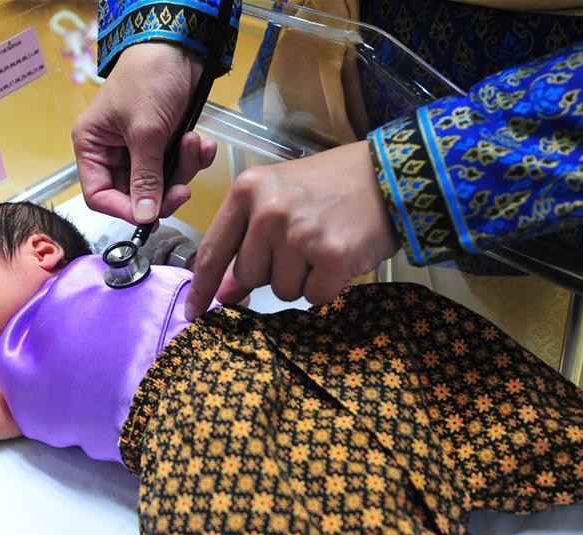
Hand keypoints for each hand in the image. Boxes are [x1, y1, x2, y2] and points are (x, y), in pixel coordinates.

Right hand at [72, 43, 216, 223]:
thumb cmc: (149, 76)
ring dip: (183, 170)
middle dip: (163, 191)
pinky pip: (179, 167)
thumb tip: (144, 216)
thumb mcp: (145, 132)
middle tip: (182, 189)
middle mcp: (113, 151)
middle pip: (135, 195)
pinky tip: (201, 142)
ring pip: (162, 184)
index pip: (99, 196)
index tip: (148, 217)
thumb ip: (146, 178)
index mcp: (92, 146)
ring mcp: (141, 149)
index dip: (124, 210)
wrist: (181, 47)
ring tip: (192, 145)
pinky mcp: (165, 144)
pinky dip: (193, 158)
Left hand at [185, 140, 398, 318]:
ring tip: (321, 245)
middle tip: (300, 243)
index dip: (202, 286)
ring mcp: (300, 235)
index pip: (213, 250)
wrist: (388, 176)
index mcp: (248, 191)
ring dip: (301, 279)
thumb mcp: (278, 197)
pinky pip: (314, 297)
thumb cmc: (330, 186)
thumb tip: (224, 293)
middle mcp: (269, 211)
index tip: (194, 311)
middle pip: (248, 276)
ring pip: (281, 291)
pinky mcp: (331, 256)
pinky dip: (327, 286)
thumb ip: (245, 240)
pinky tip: (339, 256)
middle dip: (271, 271)